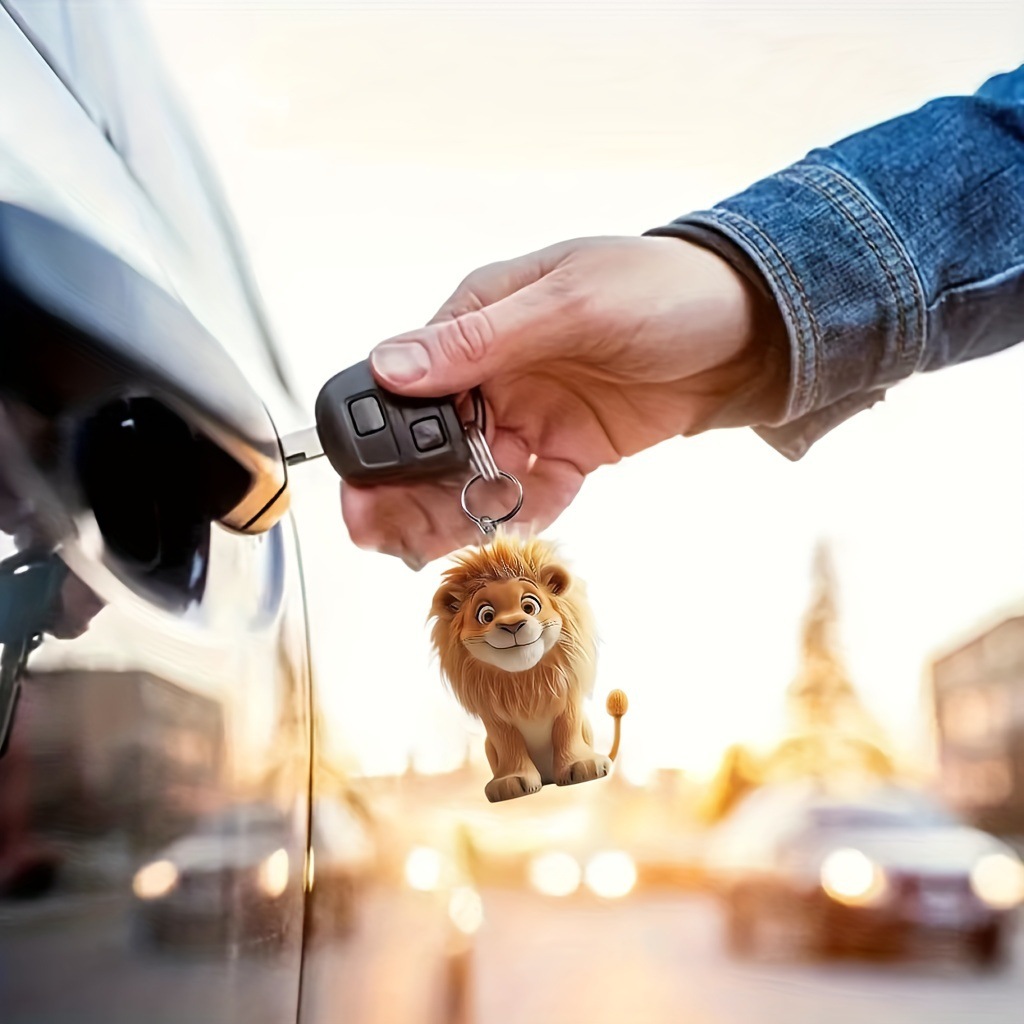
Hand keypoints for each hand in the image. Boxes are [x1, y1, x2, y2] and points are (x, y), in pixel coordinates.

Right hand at [342, 235, 784, 566]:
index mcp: (480, 321)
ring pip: (472, 476)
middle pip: (430, 443)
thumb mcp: (570, 303)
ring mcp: (533, 415)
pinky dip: (517, 514)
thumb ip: (480, 340)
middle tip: (385, 537)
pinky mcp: (570, 452)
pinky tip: (508, 526)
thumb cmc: (663, 290)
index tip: (363, 490)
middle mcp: (496, 372)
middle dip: (406, 493)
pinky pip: (531, 494)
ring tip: (429, 548)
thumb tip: (391, 364)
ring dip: (452, 513)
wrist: (753, 329)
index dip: (380, 441)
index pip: (406, 385)